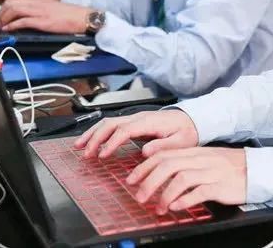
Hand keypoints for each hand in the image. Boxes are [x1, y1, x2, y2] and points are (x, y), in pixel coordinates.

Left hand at [0, 0, 89, 32]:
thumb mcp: (51, 10)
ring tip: (1, 26)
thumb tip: (25, 19)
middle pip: (10, 3)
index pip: (14, 0)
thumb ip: (38, 12)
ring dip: (4, 19)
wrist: (83, 16)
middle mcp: (36, 4)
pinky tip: (9, 29)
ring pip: (13, 10)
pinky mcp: (42, 21)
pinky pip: (23, 21)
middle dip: (0, 13)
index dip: (2, 8)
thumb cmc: (69, 15)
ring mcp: (39, 12)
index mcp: (38, 1)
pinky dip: (12, 25)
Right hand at [74, 110, 198, 158]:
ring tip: (80, 146)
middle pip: (111, 123)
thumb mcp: (181, 141)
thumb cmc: (187, 131)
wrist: (192, 120)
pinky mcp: (133, 122)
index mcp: (149, 122)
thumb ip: (164, 146)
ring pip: (108, 122)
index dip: (112, 142)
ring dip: (93, 133)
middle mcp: (139, 117)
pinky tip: (92, 142)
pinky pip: (112, 125)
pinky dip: (99, 132)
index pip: (125, 130)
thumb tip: (145, 151)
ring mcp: (135, 118)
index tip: (102, 155)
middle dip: (95, 137)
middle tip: (86, 154)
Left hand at [127, 147, 246, 213]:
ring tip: (157, 207)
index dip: (144, 167)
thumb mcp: (204, 160)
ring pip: (181, 178)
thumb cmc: (229, 167)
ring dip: (164, 194)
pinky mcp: (219, 186)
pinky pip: (198, 192)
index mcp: (194, 152)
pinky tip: (176, 206)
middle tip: (139, 196)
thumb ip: (184, 163)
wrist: (255, 169)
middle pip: (168, 165)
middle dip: (149, 181)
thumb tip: (160, 172)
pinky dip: (184, 200)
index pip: (163, 155)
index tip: (132, 179)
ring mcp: (210, 172)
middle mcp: (200, 160)